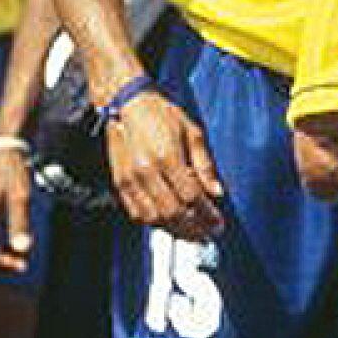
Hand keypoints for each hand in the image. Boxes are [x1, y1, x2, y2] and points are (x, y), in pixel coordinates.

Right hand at [107, 91, 225, 240]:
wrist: (127, 103)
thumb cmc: (161, 114)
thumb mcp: (193, 132)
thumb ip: (205, 165)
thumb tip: (217, 192)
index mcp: (167, 157)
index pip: (191, 197)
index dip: (207, 215)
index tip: (218, 224)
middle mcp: (146, 171)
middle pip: (172, 213)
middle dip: (193, 229)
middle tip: (207, 234)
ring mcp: (130, 179)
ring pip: (153, 218)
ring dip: (174, 230)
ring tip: (191, 233)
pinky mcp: (119, 183)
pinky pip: (135, 213)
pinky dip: (153, 223)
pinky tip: (167, 223)